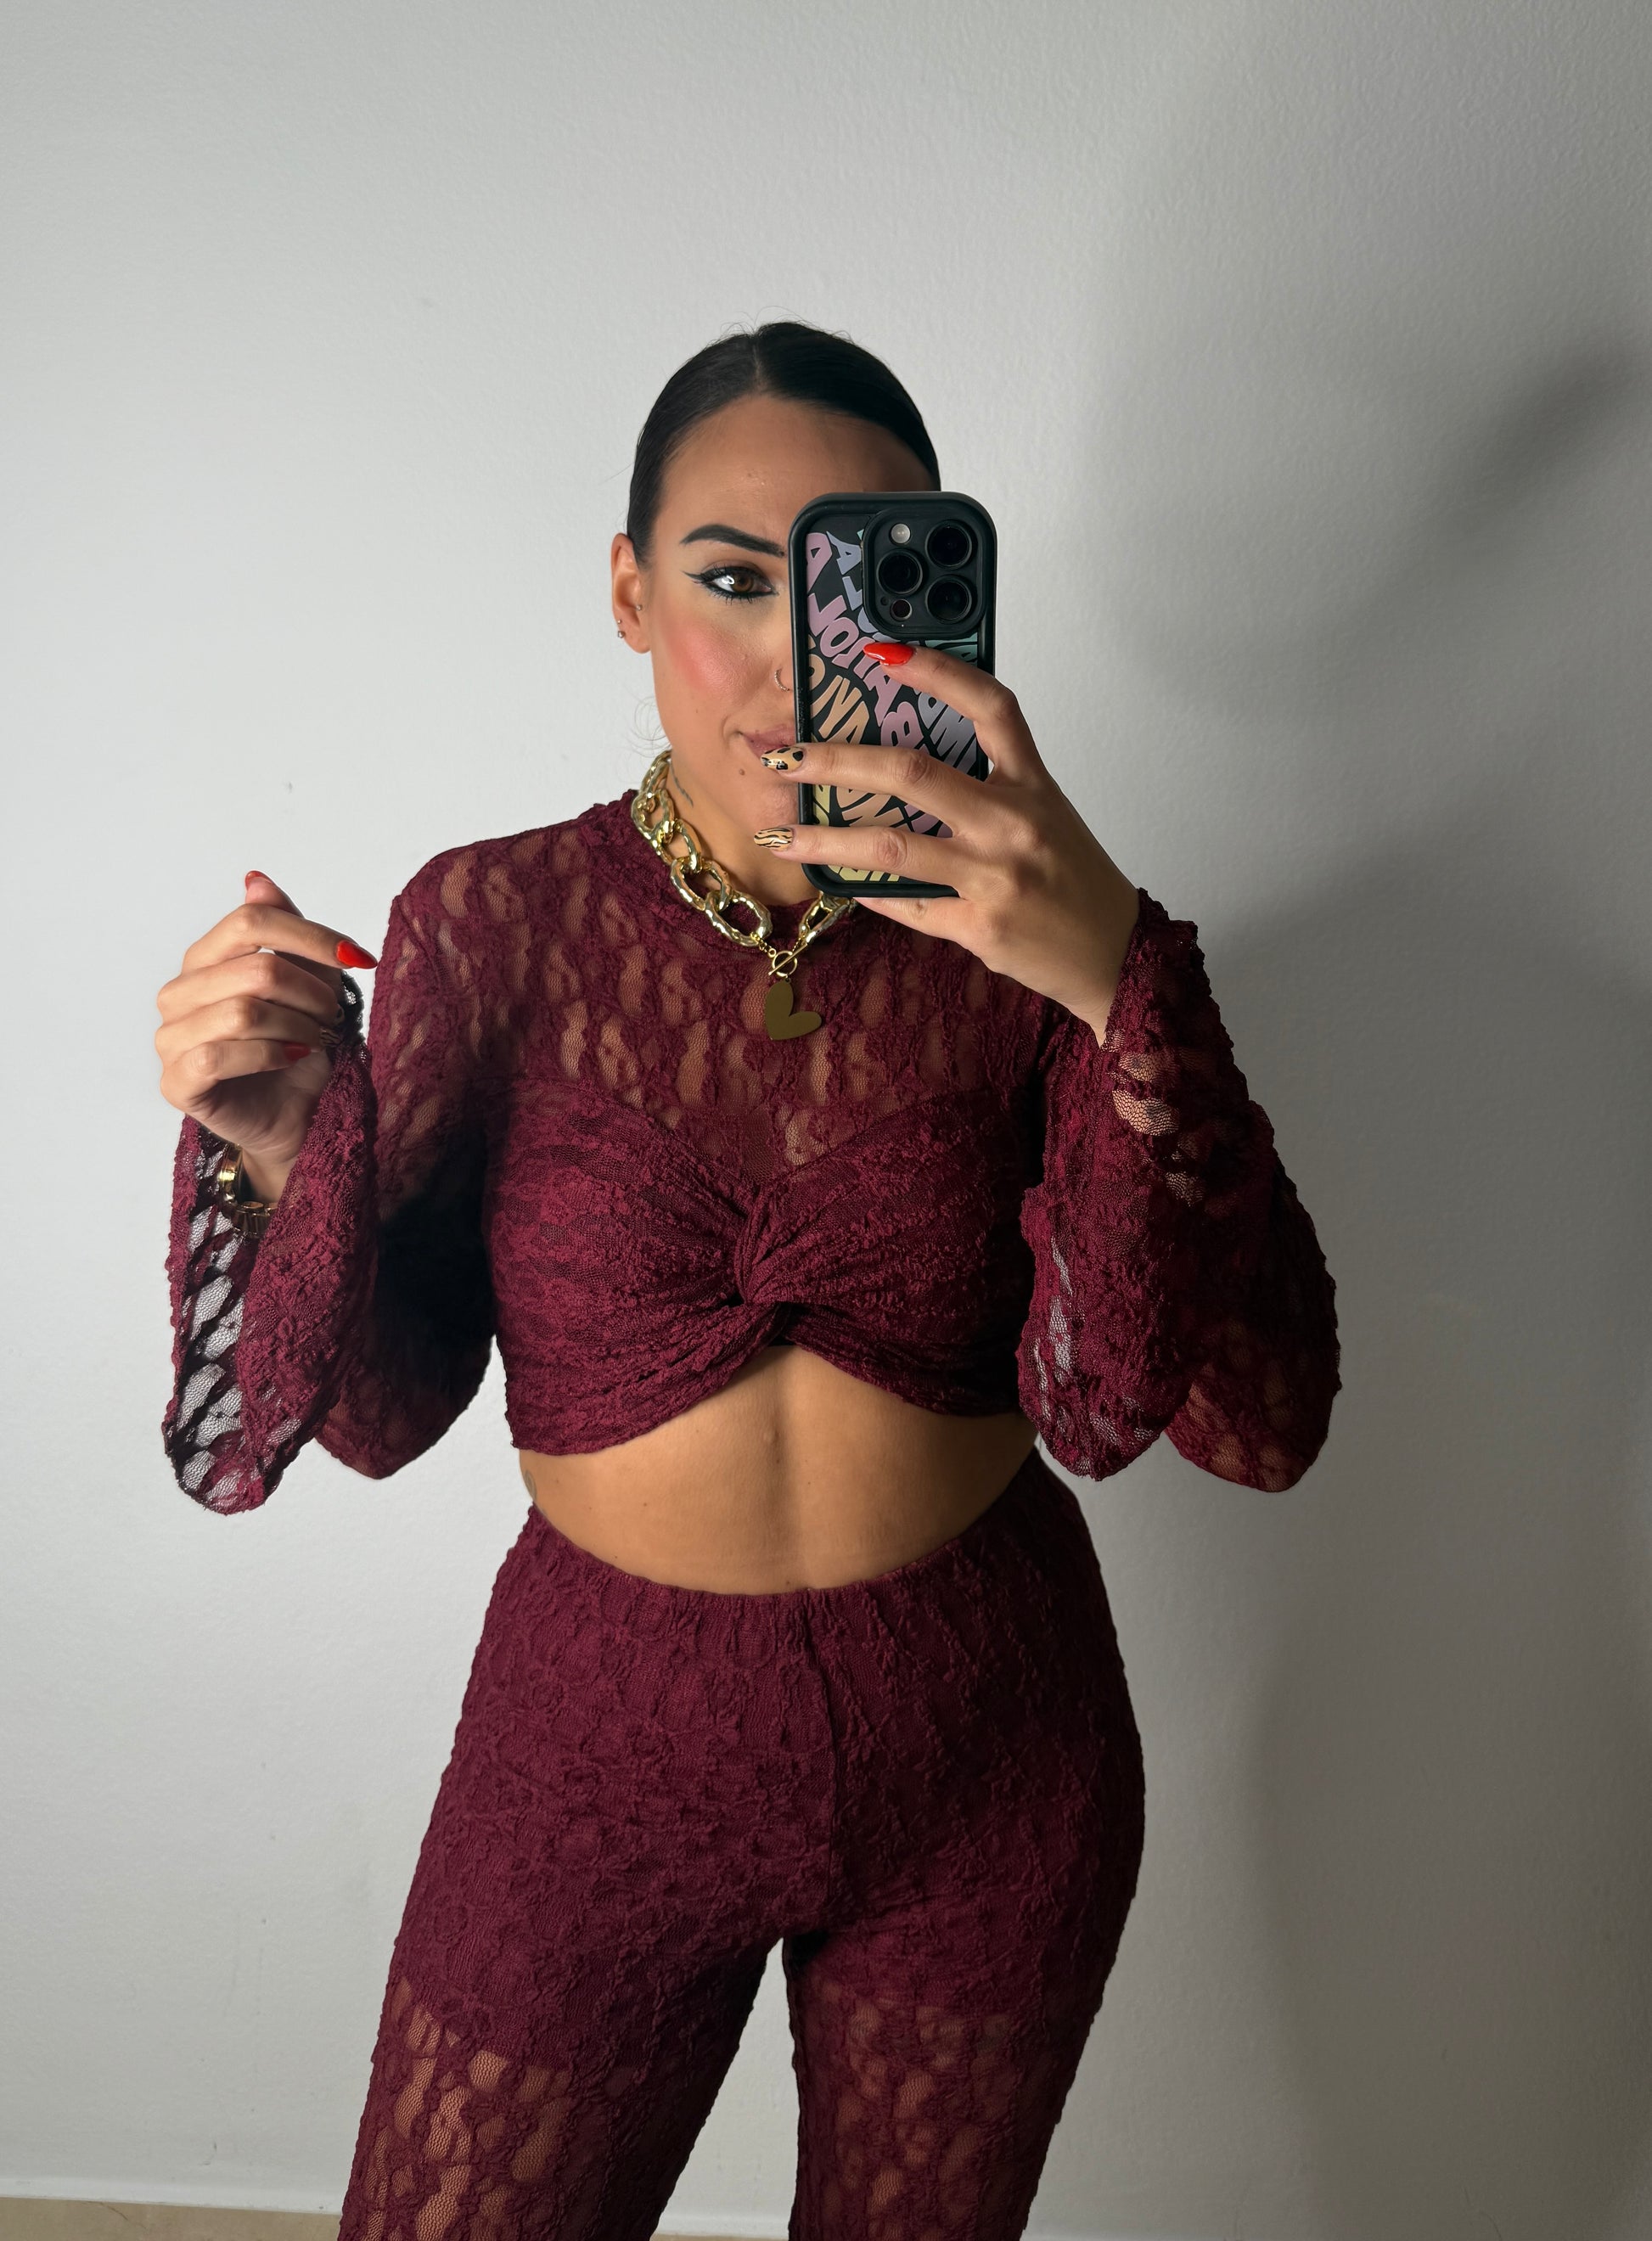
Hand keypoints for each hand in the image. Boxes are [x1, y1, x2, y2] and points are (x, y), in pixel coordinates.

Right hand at [155, 870, 377, 1188]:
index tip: (359, 958)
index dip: (311, 935)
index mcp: (203, 960)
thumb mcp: (305, 984)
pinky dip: (271, 1054)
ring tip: (317, 1038)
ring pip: (243, 1012)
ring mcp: (170, 1039)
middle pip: (255, 968)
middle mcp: (177, 994)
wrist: (294, 1118)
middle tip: (334, 1016)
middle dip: (313, 992)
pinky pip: (219, 1055)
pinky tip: (294, 1058)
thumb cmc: (296, 1050)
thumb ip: (284, 934)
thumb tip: (256, 879)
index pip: (250, 921)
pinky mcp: (176, 1083)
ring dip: (297, 1025)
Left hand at [755, 644, 1140, 1036]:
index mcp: (1033, 784)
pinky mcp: (977, 924)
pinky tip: (832, 883)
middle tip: (789, 757)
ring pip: (890, 846)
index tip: (882, 651)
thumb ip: (988, 786)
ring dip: (824, 841)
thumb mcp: (1044, 815)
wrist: (1114, 953)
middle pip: (913, 772)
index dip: (938, 671)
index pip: (990, 706)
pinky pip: (904, 902)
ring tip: (779, 836)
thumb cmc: (1073, 881)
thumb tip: (904, 767)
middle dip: (838, 761)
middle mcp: (1013, 822)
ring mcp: (994, 875)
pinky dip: (864, 891)